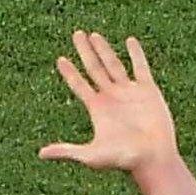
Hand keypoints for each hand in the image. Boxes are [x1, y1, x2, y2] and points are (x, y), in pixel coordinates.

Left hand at [38, 31, 178, 172]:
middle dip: (85, 51)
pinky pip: (141, 68)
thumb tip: (41, 154)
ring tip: (94, 35)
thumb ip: (68, 151)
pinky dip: (137, 55)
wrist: (154, 159)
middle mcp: (111, 97)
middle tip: (77, 34)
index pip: (79, 85)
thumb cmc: (124, 160)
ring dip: (104, 50)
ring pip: (113, 65)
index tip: (60, 59)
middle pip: (94, 68)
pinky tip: (130, 41)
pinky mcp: (149, 92)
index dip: (69, 73)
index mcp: (97, 108)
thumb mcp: (92, 155)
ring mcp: (130, 93)